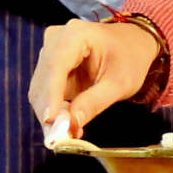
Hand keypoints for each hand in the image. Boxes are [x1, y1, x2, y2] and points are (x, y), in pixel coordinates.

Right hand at [29, 18, 160, 134]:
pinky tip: (66, 124)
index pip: (56, 65)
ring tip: (68, 133)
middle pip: (43, 80)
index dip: (51, 95)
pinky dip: (54, 110)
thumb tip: (71, 125)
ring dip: (50, 114)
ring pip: (40, 89)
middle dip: (50, 111)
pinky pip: (45, 92)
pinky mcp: (50, 66)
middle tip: (61, 138)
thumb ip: (95, 102)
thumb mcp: (120, 83)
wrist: (132, 44)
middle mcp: (56, 39)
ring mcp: (50, 51)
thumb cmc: (130, 58)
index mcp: (76, 34)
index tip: (51, 121)